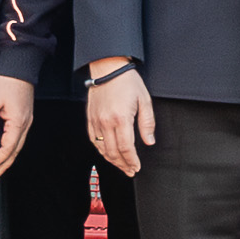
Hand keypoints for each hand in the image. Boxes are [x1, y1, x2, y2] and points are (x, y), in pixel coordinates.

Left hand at [0, 75, 35, 180]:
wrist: (19, 67)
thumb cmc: (6, 81)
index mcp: (18, 122)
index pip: (9, 147)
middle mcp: (25, 124)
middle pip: (16, 151)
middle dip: (4, 165)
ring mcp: (27, 121)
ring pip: (18, 146)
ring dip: (8, 158)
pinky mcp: (24, 117)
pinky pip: (19, 138)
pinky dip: (12, 148)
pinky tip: (5, 152)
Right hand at [85, 59, 154, 175]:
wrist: (108, 68)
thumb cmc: (127, 81)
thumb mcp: (144, 100)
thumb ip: (147, 123)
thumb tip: (149, 141)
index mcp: (121, 118)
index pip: (126, 148)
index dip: (132, 160)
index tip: (136, 167)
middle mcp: (106, 122)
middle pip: (113, 152)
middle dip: (123, 164)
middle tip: (130, 170)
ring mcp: (96, 120)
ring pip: (102, 148)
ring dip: (112, 160)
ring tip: (121, 165)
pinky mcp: (90, 118)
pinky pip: (93, 139)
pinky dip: (100, 150)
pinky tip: (107, 154)